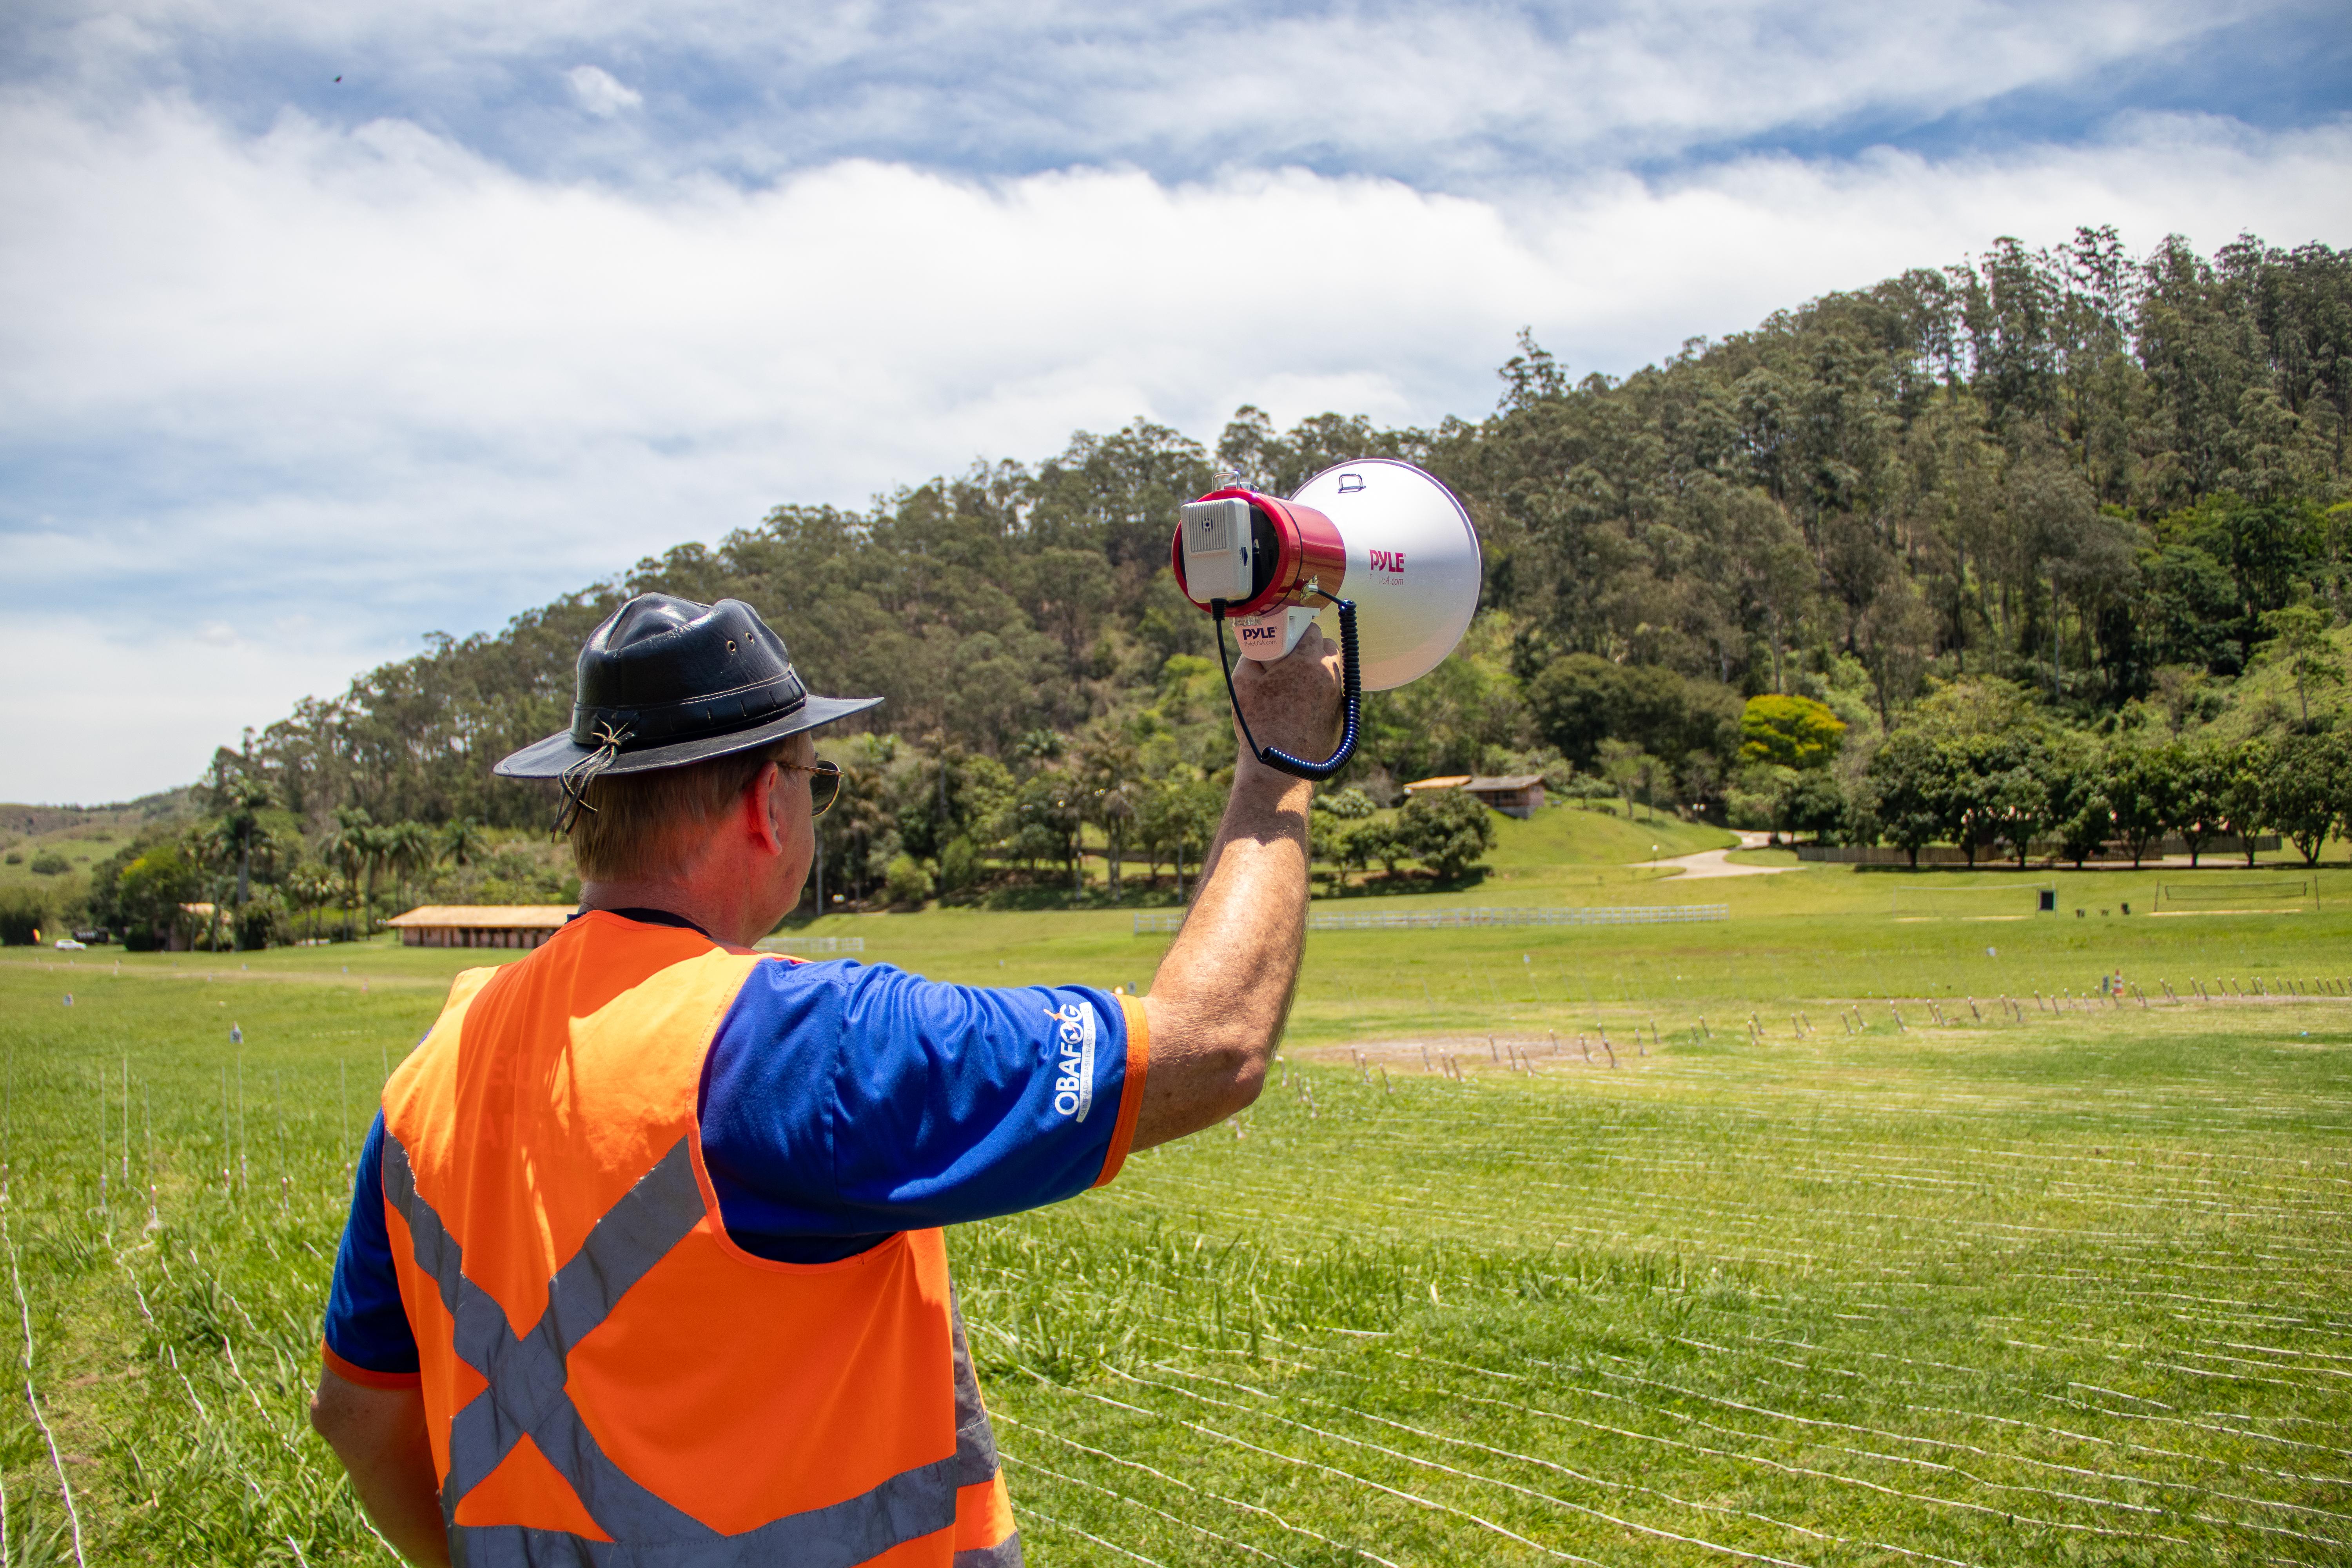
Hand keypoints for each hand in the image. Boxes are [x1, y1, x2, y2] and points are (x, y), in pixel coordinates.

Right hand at [1230, 626, 1343, 780]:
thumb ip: (1251, 656)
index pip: (1311, 628)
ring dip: (1316, 668)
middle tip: (1289, 657)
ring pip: (1332, 669)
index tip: (1284, 638)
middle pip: (1327, 646)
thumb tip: (1258, 648)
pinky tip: (1300, 702)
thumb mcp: (1242, 682)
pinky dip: (1319, 690)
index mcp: (1308, 660)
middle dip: (1310, 646)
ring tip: (1293, 681)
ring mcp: (1339, 696)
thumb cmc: (1259, 723)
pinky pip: (1332, 691)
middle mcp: (1330, 675)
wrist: (1280, 766)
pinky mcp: (1341, 715)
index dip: (1296, 629)